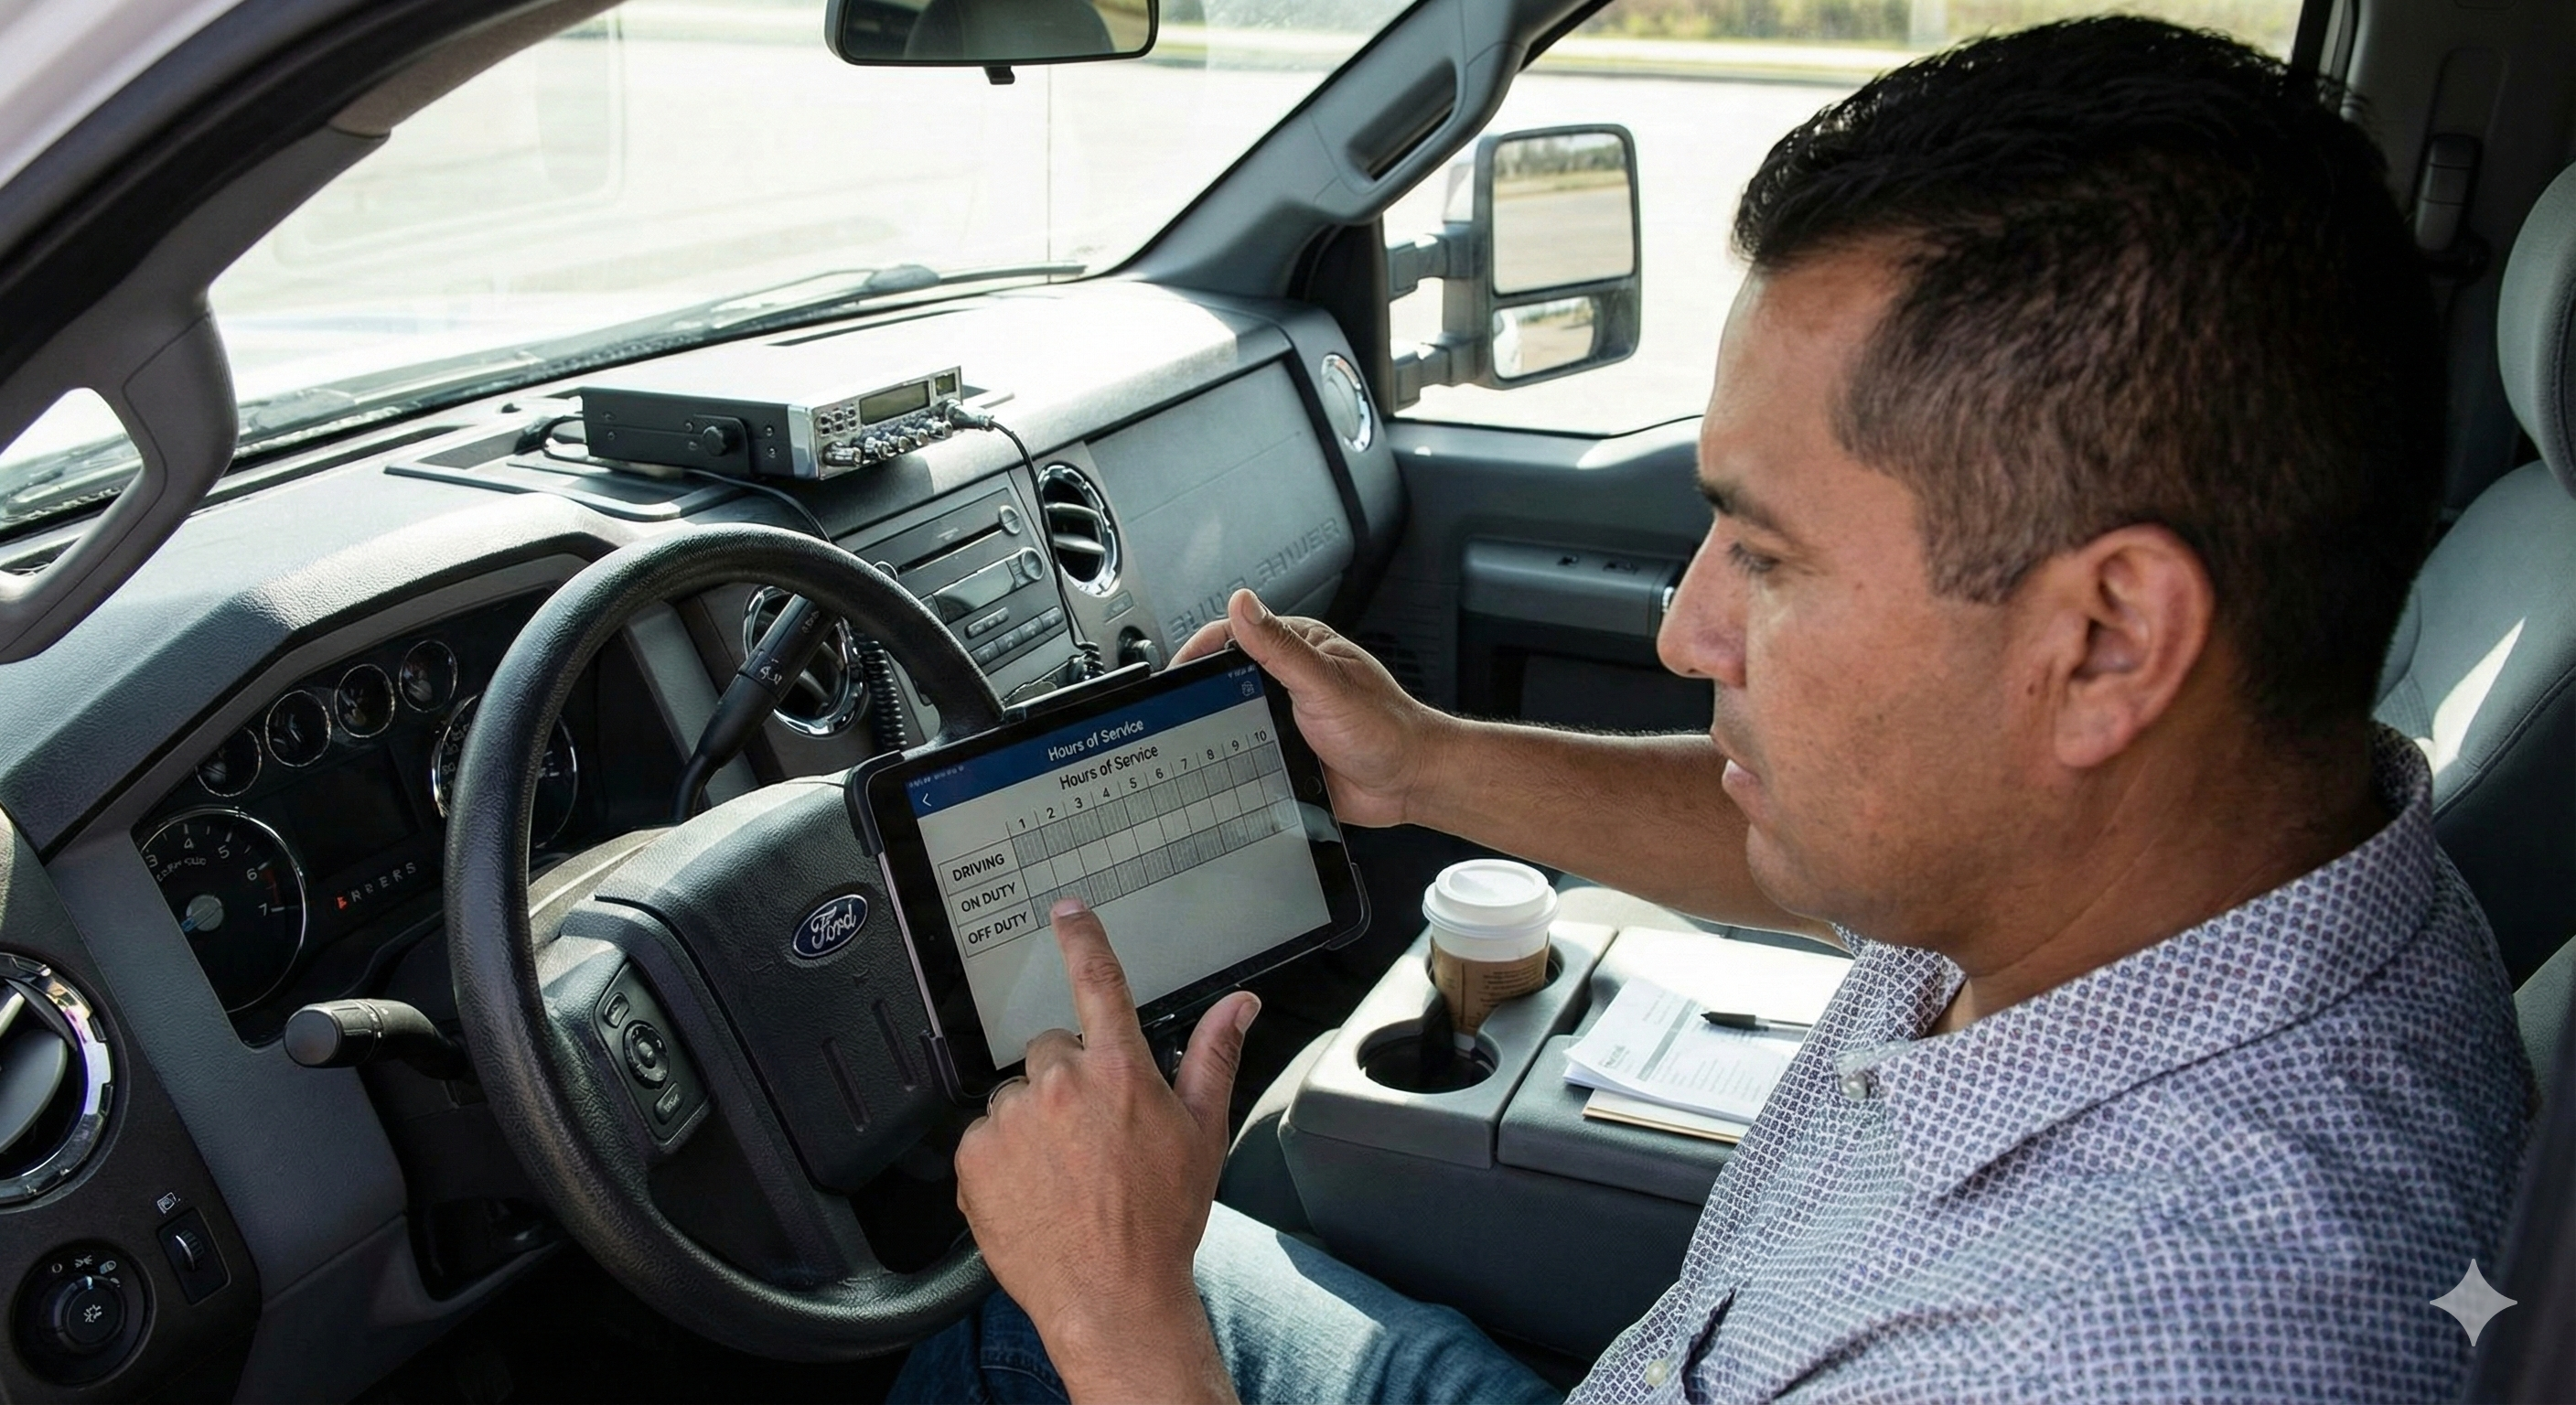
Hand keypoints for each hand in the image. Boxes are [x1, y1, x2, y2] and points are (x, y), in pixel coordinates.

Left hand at [954, 898, 1254, 1403]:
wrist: (1112, 1295)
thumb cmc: (1161, 1221)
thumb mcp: (1202, 1134)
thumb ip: (1214, 1056)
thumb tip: (1240, 1004)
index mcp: (1120, 1071)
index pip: (1098, 983)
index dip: (1082, 938)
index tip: (1066, 911)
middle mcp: (1061, 1085)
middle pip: (1051, 1048)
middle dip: (1067, 1080)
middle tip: (1091, 1135)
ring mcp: (1013, 1120)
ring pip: (1015, 1095)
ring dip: (1032, 1120)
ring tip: (1063, 1173)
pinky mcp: (976, 1156)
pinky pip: (984, 1136)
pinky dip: (1002, 1158)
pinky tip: (1034, 1191)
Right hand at [1174, 590, 1449, 826]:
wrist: (1409, 783)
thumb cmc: (1386, 728)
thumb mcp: (1325, 683)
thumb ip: (1281, 647)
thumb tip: (1243, 605)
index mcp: (1299, 648)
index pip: (1235, 635)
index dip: (1200, 650)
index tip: (1175, 670)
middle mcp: (1290, 679)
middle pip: (1227, 676)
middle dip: (1201, 690)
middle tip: (1175, 707)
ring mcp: (1286, 716)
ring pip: (1233, 715)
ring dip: (1216, 726)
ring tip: (1192, 737)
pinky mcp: (1285, 751)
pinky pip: (1246, 751)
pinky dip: (1232, 757)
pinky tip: (1222, 765)